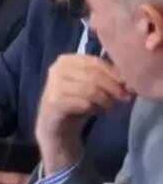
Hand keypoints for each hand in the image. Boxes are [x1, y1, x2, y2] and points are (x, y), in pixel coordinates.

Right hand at [35, 55, 129, 171]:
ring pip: (89, 89)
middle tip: (125, 98)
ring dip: (105, 99)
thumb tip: (128, 80)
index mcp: (67, 60)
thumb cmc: (76, 101)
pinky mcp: (55, 102)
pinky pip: (83, 103)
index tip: (129, 85)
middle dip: (112, 87)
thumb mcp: (91, 86)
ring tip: (110, 107)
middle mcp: (58, 69)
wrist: (54, 123)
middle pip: (93, 74)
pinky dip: (94, 108)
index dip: (114, 73)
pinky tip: (95, 112)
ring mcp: (54, 85)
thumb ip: (106, 79)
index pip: (95, 61)